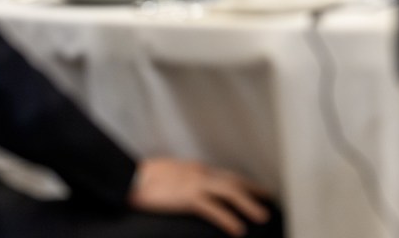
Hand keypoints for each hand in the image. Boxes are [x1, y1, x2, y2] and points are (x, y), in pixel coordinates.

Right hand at [128, 157, 272, 236]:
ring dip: (248, 204)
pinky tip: (237, 229)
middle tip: (269, 200)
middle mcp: (199, 173)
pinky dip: (228, 218)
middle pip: (233, 181)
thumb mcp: (169, 175)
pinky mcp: (187, 197)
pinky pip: (213, 208)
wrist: (128, 178)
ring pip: (230, 192)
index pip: (225, 175)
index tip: (255, 189)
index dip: (242, 182)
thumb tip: (190, 191)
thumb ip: (183, 181)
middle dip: (253, 190)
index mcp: (194, 169)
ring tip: (262, 217)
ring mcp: (194, 183)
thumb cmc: (143, 179)